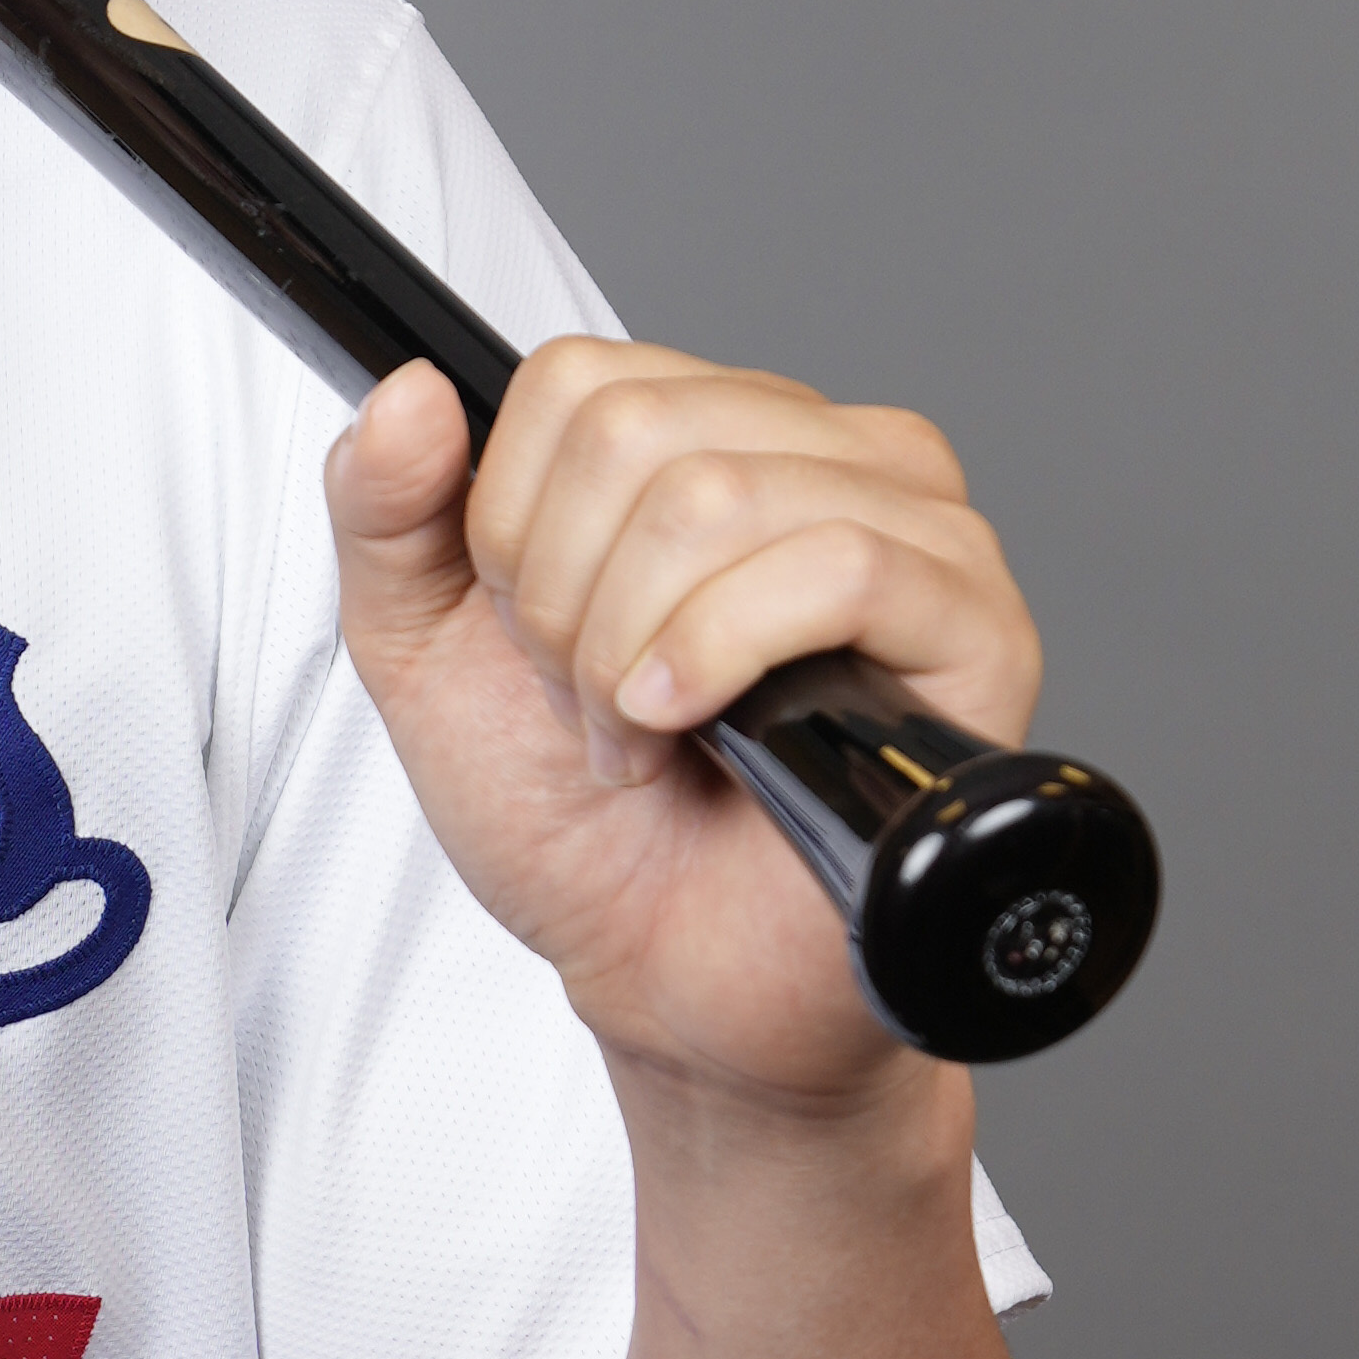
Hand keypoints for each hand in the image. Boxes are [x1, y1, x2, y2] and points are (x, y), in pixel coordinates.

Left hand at [327, 337, 1045, 1114]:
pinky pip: (841, 563)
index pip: (577, 380)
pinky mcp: (973, 623)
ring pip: (720, 494)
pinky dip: (723, 653)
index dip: (514, 529)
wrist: (667, 978)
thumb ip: (385, 514)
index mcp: (707, 437)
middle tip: (595, 701)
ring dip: (634, 649)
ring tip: (649, 733)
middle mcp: (820, 458)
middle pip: (635, 428)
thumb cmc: (580, 824)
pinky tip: (698, 727)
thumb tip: (410, 391)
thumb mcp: (425, 654)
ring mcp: (913, 530)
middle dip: (566, 602)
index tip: (533, 639)